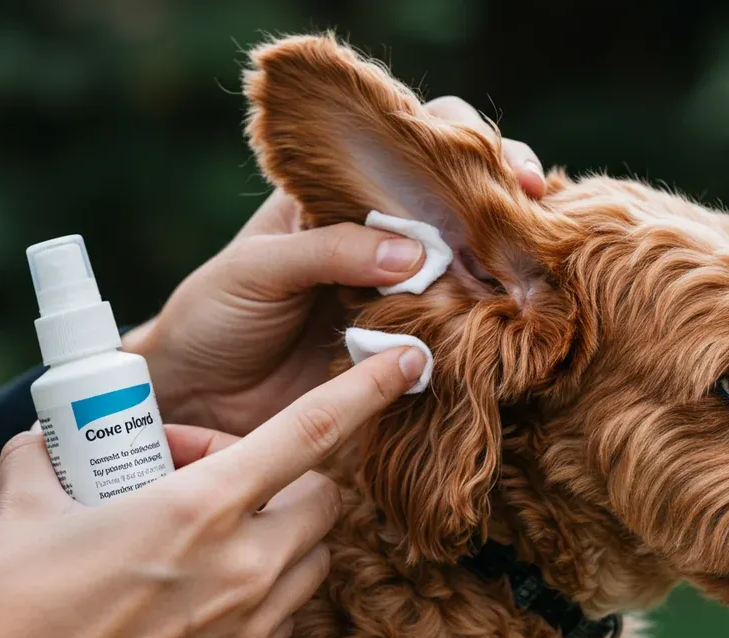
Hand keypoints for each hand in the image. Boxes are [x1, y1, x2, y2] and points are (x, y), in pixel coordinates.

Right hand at [0, 347, 426, 637]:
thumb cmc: (8, 606)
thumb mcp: (27, 506)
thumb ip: (50, 456)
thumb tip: (44, 440)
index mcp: (202, 508)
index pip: (311, 433)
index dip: (364, 391)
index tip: (405, 362)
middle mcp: (243, 565)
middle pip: (321, 500)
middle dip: (291, 480)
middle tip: (218, 478)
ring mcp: (249, 622)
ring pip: (311, 557)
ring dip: (280, 533)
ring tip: (210, 534)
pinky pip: (284, 611)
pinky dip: (262, 587)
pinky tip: (200, 586)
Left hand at [124, 95, 543, 434]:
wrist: (193, 401)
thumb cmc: (211, 317)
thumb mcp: (258, 268)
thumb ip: (330, 250)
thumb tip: (417, 252)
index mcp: (338, 197)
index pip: (410, 148)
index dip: (461, 144)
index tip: (502, 169)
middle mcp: (378, 241)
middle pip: (456, 205)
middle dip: (504, 201)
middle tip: (535, 214)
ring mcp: (396, 297)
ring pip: (467, 268)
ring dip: (503, 266)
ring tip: (533, 271)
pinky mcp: (400, 354)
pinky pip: (452, 334)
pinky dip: (483, 329)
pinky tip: (509, 326)